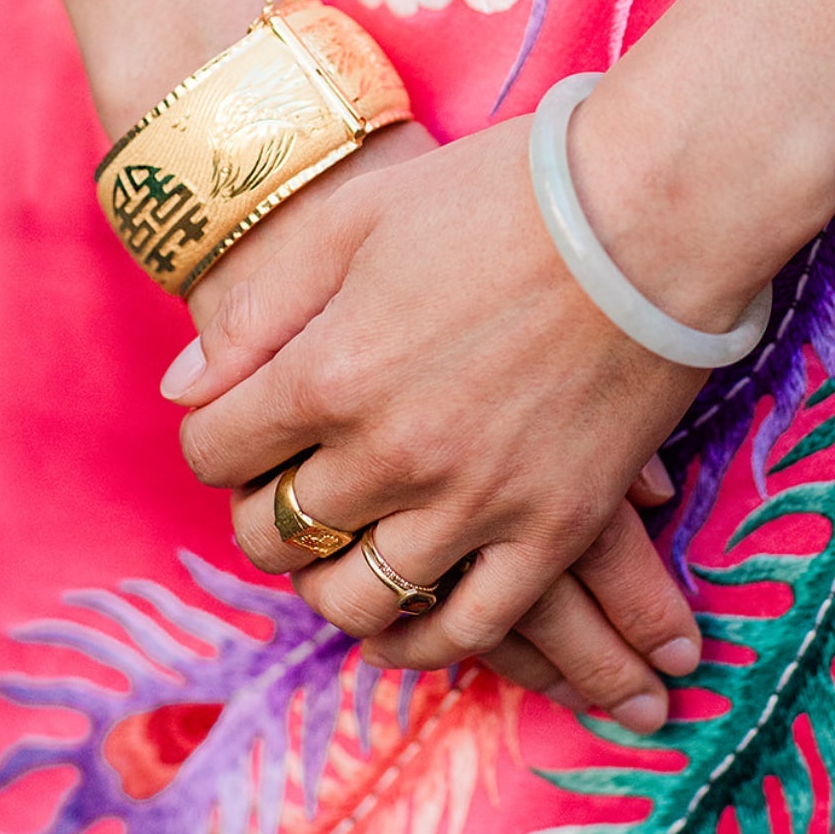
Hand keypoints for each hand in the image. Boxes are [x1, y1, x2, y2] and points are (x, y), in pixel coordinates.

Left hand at [164, 115, 715, 731]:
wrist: (651, 211)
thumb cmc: (501, 195)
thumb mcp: (358, 219)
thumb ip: (262, 306)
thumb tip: (184, 386)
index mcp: (328, 371)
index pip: (216, 451)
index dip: (216, 440)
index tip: (240, 429)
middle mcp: (389, 454)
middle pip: (275, 533)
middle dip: (264, 515)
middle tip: (289, 491)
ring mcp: (474, 501)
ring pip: (358, 598)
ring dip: (331, 585)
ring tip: (340, 557)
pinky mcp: (553, 527)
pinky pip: (471, 627)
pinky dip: (425, 638)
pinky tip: (411, 622)